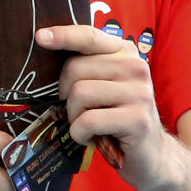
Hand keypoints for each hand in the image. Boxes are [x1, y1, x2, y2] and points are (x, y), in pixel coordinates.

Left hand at [36, 24, 161, 185]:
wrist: (150, 154)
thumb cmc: (116, 118)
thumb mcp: (104, 86)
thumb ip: (86, 68)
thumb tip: (46, 54)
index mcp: (125, 53)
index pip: (89, 37)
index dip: (63, 35)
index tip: (40, 37)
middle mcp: (135, 67)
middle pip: (75, 69)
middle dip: (65, 95)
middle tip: (79, 111)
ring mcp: (139, 92)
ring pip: (79, 94)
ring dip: (73, 117)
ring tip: (88, 125)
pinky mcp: (137, 119)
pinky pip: (88, 121)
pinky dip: (80, 134)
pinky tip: (92, 138)